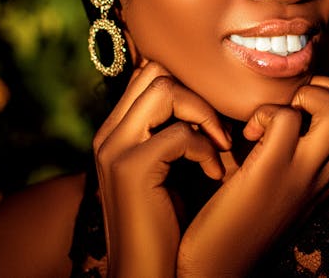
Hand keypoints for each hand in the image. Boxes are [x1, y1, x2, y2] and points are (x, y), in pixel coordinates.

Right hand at [92, 62, 231, 277]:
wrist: (148, 273)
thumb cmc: (167, 222)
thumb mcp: (167, 168)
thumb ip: (170, 131)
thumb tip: (201, 97)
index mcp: (115, 130)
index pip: (148, 73)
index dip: (186, 85)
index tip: (210, 117)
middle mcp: (109, 133)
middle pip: (155, 71)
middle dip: (196, 93)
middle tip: (216, 129)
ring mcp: (115, 148)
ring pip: (164, 89)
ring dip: (203, 114)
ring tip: (219, 145)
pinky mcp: (131, 168)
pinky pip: (179, 134)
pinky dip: (206, 150)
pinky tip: (214, 174)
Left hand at [178, 76, 328, 277]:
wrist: (220, 263)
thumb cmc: (238, 211)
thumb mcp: (276, 175)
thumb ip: (288, 144)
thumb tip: (280, 103)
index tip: (296, 102)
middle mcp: (327, 170)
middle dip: (325, 86)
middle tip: (289, 103)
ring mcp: (305, 171)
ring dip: (302, 97)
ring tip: (271, 118)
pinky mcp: (273, 170)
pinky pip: (285, 117)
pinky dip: (264, 112)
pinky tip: (247, 134)